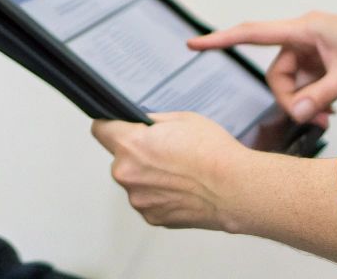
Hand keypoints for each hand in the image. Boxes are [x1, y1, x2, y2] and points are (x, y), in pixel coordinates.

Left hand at [90, 112, 251, 231]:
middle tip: (165, 152)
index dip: (109, 126)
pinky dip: (160, 195)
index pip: (100, 129)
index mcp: (131, 145)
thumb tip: (142, 123)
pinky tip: (181, 188)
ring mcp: (139, 199)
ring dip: (149, 176)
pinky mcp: (152, 217)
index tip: (115, 127)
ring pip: (135, 181)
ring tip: (178, 172)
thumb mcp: (183, 119)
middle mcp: (128, 174)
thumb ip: (153, 121)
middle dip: (137, 154)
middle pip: (120, 158)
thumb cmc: (214, 154)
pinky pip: (148, 200)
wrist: (235, 189)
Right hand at [189, 12, 336, 125]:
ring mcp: (310, 50)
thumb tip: (299, 112)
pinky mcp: (318, 61)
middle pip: (276, 73)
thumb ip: (322, 96)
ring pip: (290, 82)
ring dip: (305, 103)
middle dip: (291, 99)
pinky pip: (304, 84)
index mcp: (304, 29)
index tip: (195, 43)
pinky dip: (314, 99)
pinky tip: (331, 108)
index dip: (221, 39)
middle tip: (316, 118)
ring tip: (329, 115)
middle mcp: (302, 37)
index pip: (254, 33)